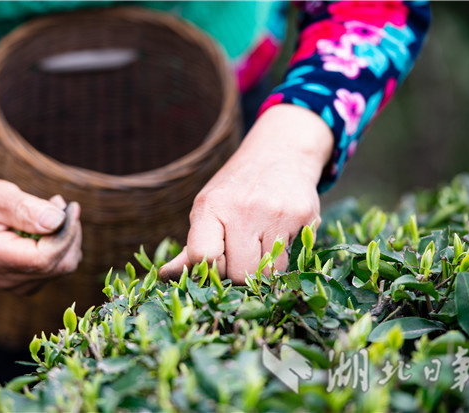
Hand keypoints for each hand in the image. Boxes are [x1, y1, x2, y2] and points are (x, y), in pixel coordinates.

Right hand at [0, 166, 81, 294]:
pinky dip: (61, 245)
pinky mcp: (27, 283)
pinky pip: (58, 267)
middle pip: (60, 265)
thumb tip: (57, 221)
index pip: (45, 258)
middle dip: (70, 233)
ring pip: (63, 266)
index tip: (71, 208)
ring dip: (67, 237)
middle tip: (61, 204)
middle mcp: (5, 278)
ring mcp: (16, 285)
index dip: (66, 234)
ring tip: (51, 210)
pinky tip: (48, 227)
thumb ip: (26, 208)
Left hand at [159, 104, 333, 283]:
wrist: (281, 152)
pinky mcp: (304, 216)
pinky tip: (280, 232)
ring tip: (262, 241)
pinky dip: (284, 255)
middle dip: (239, 271)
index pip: (203, 257)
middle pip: (239, 274)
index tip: (218, 259)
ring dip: (264, 267)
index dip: (211, 268)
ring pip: (268, 274)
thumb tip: (164, 277)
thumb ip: (191, 247)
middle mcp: (243, 208)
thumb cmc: (236, 190)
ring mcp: (276, 212)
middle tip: (243, 250)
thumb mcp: (208, 209)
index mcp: (211, 206)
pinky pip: (292, 260)